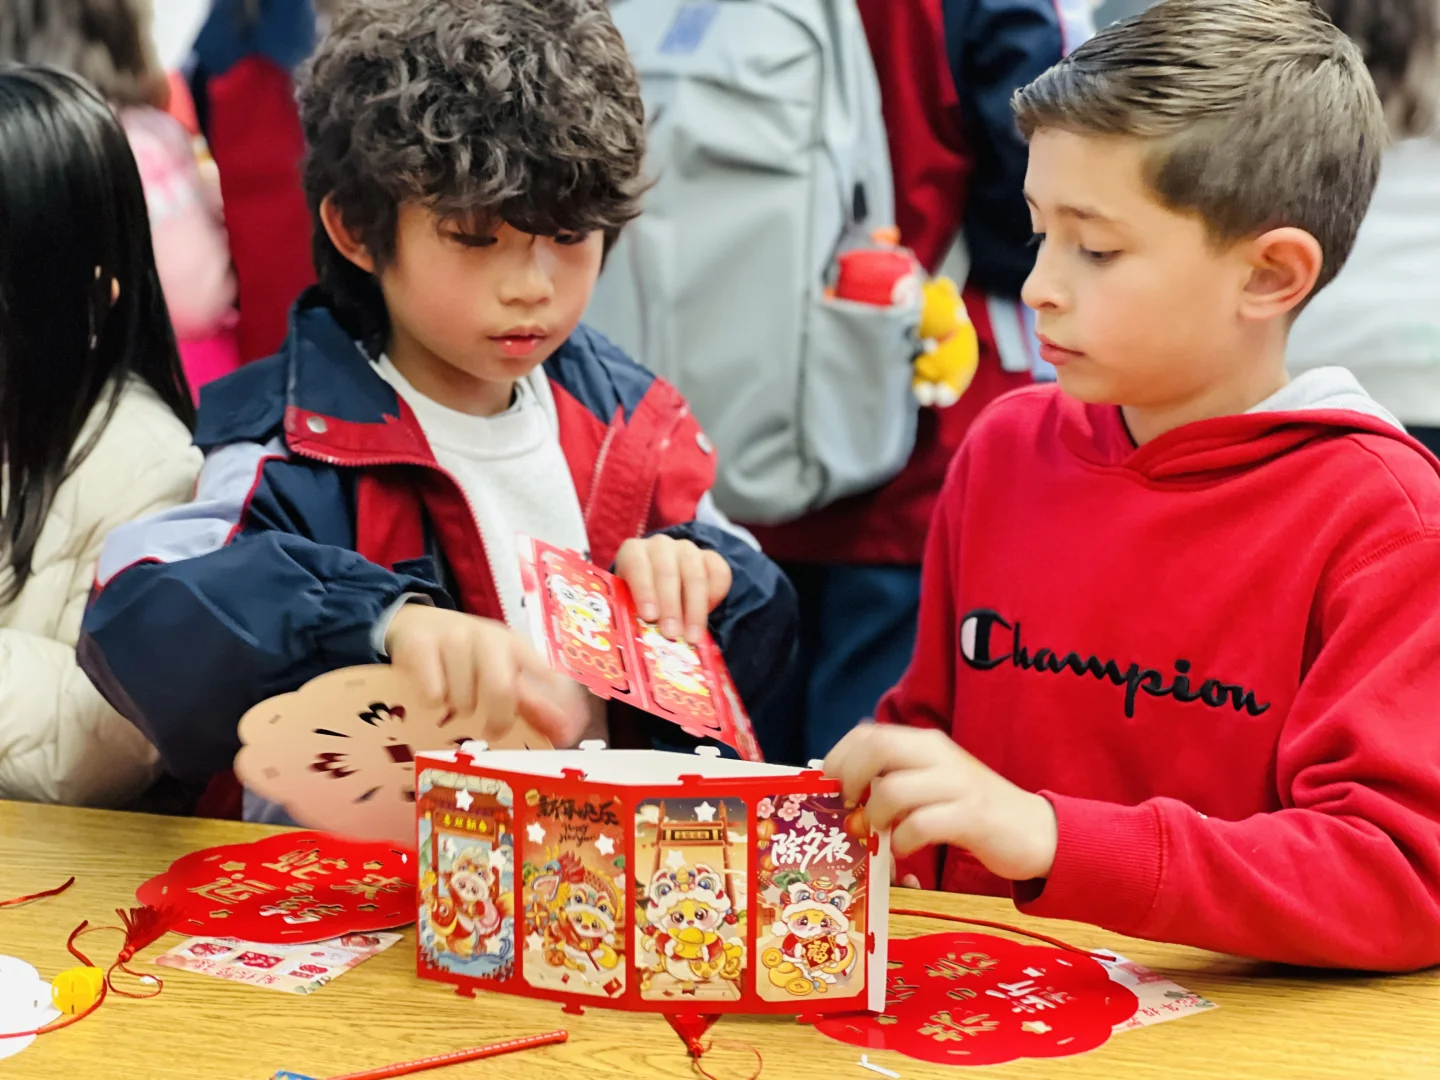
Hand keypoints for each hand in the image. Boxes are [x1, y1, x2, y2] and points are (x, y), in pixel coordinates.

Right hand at [384, 606, 590, 746]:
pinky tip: (432, 691)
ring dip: (458, 709)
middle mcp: (487, 638)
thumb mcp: (501, 671)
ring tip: (453, 698)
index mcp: (513, 645)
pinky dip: (432, 702)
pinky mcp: (421, 644)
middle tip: (491, 731)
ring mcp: (453, 638)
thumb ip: (532, 704)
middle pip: (501, 689)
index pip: (542, 675)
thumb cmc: (466, 658)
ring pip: (462, 698)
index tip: (559, 734)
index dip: (550, 708)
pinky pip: (433, 694)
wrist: (415, 624)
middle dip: (498, 719)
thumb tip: (565, 733)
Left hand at [616, 535, 731, 642]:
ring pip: (695, 574)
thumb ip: (634, 614)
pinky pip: (720, 573)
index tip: (649, 616)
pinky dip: (715, 597)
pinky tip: (709, 614)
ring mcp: (687, 549)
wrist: (664, 587)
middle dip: (670, 605)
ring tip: (692, 636)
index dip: (644, 590)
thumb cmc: (642, 600)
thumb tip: (640, 638)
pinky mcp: (710, 557)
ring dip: (694, 608)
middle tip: (672, 633)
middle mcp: (660, 545)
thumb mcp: (630, 603)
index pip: (637, 565)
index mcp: (634, 552)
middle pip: (667, 571)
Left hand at [825, 725, 1057, 882]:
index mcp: (925, 743)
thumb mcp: (930, 785)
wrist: (1036, 831)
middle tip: (850, 806)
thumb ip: (892, 783)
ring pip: (892, 789)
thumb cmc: (971, 810)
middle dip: (850, 777)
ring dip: (876, 817)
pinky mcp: (971, 817)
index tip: (830, 784)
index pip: (868, 733)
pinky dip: (902, 841)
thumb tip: (842, 796)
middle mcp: (938, 755)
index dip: (840, 756)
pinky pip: (920, 824)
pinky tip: (905, 849)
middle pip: (877, 748)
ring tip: (881, 832)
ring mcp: (956, 784)